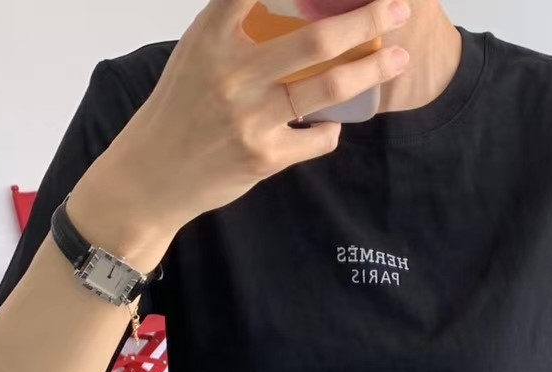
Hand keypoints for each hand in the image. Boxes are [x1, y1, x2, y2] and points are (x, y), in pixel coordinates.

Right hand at [71, 0, 411, 256]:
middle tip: (399, 9)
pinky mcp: (264, 156)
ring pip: (327, 87)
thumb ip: (237, 31)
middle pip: (315, 38)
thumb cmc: (179, 110)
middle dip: (366, 20)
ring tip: (399, 60)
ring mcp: (250, 116)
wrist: (152, 175)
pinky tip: (331, 125)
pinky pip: (317, 138)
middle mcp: (232, 72)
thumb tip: (295, 12)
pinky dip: (331, 131)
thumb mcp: (197, 56)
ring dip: (371, 72)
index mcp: (212, 36)